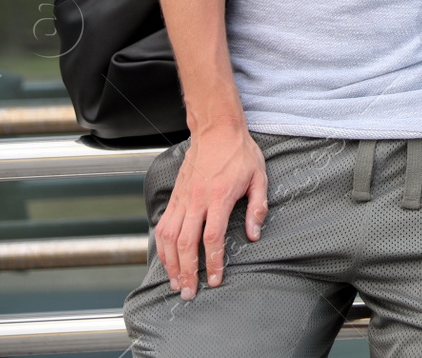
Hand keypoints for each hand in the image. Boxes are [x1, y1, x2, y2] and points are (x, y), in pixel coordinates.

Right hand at [154, 125, 268, 299]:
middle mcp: (196, 200)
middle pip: (186, 243)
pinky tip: (166, 258)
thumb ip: (257, 207)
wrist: (216, 129)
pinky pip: (163, 225)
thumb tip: (255, 235)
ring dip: (170, 263)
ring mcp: (182, 198)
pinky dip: (162, 245)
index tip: (214, 279)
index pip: (211, 237)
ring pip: (169, 237)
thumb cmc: (240, 152)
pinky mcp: (175, 195)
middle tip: (189, 292)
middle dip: (186, 271)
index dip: (212, 262)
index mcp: (218, 197)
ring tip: (175, 282)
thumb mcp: (259, 177)